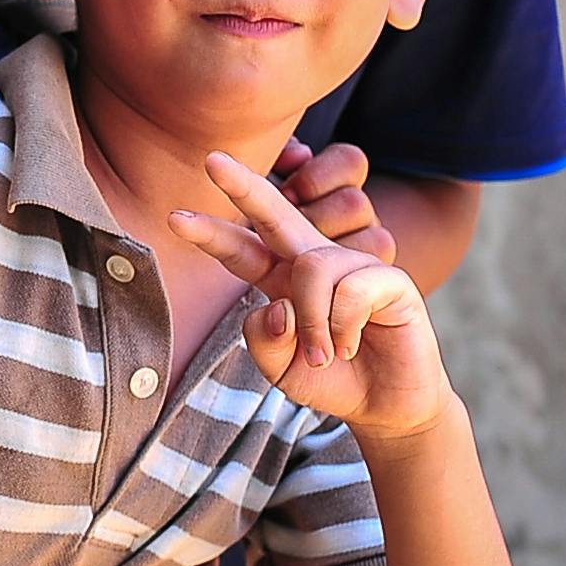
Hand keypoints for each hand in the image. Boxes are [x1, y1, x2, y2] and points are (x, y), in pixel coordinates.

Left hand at [173, 151, 451, 437]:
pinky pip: (352, 288)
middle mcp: (313, 262)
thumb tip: (279, 304)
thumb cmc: (327, 378)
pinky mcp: (390, 279)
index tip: (174, 218)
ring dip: (313, 321)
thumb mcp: (280, 366)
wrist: (383, 406)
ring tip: (324, 355)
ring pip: (313, 268)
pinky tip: (351, 346)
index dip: (210, 233)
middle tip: (211, 160)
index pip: (240, 249)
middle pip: (275, 213)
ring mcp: (353, 265)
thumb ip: (264, 339)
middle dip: (244, 186)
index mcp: (279, 278)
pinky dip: (343, 326)